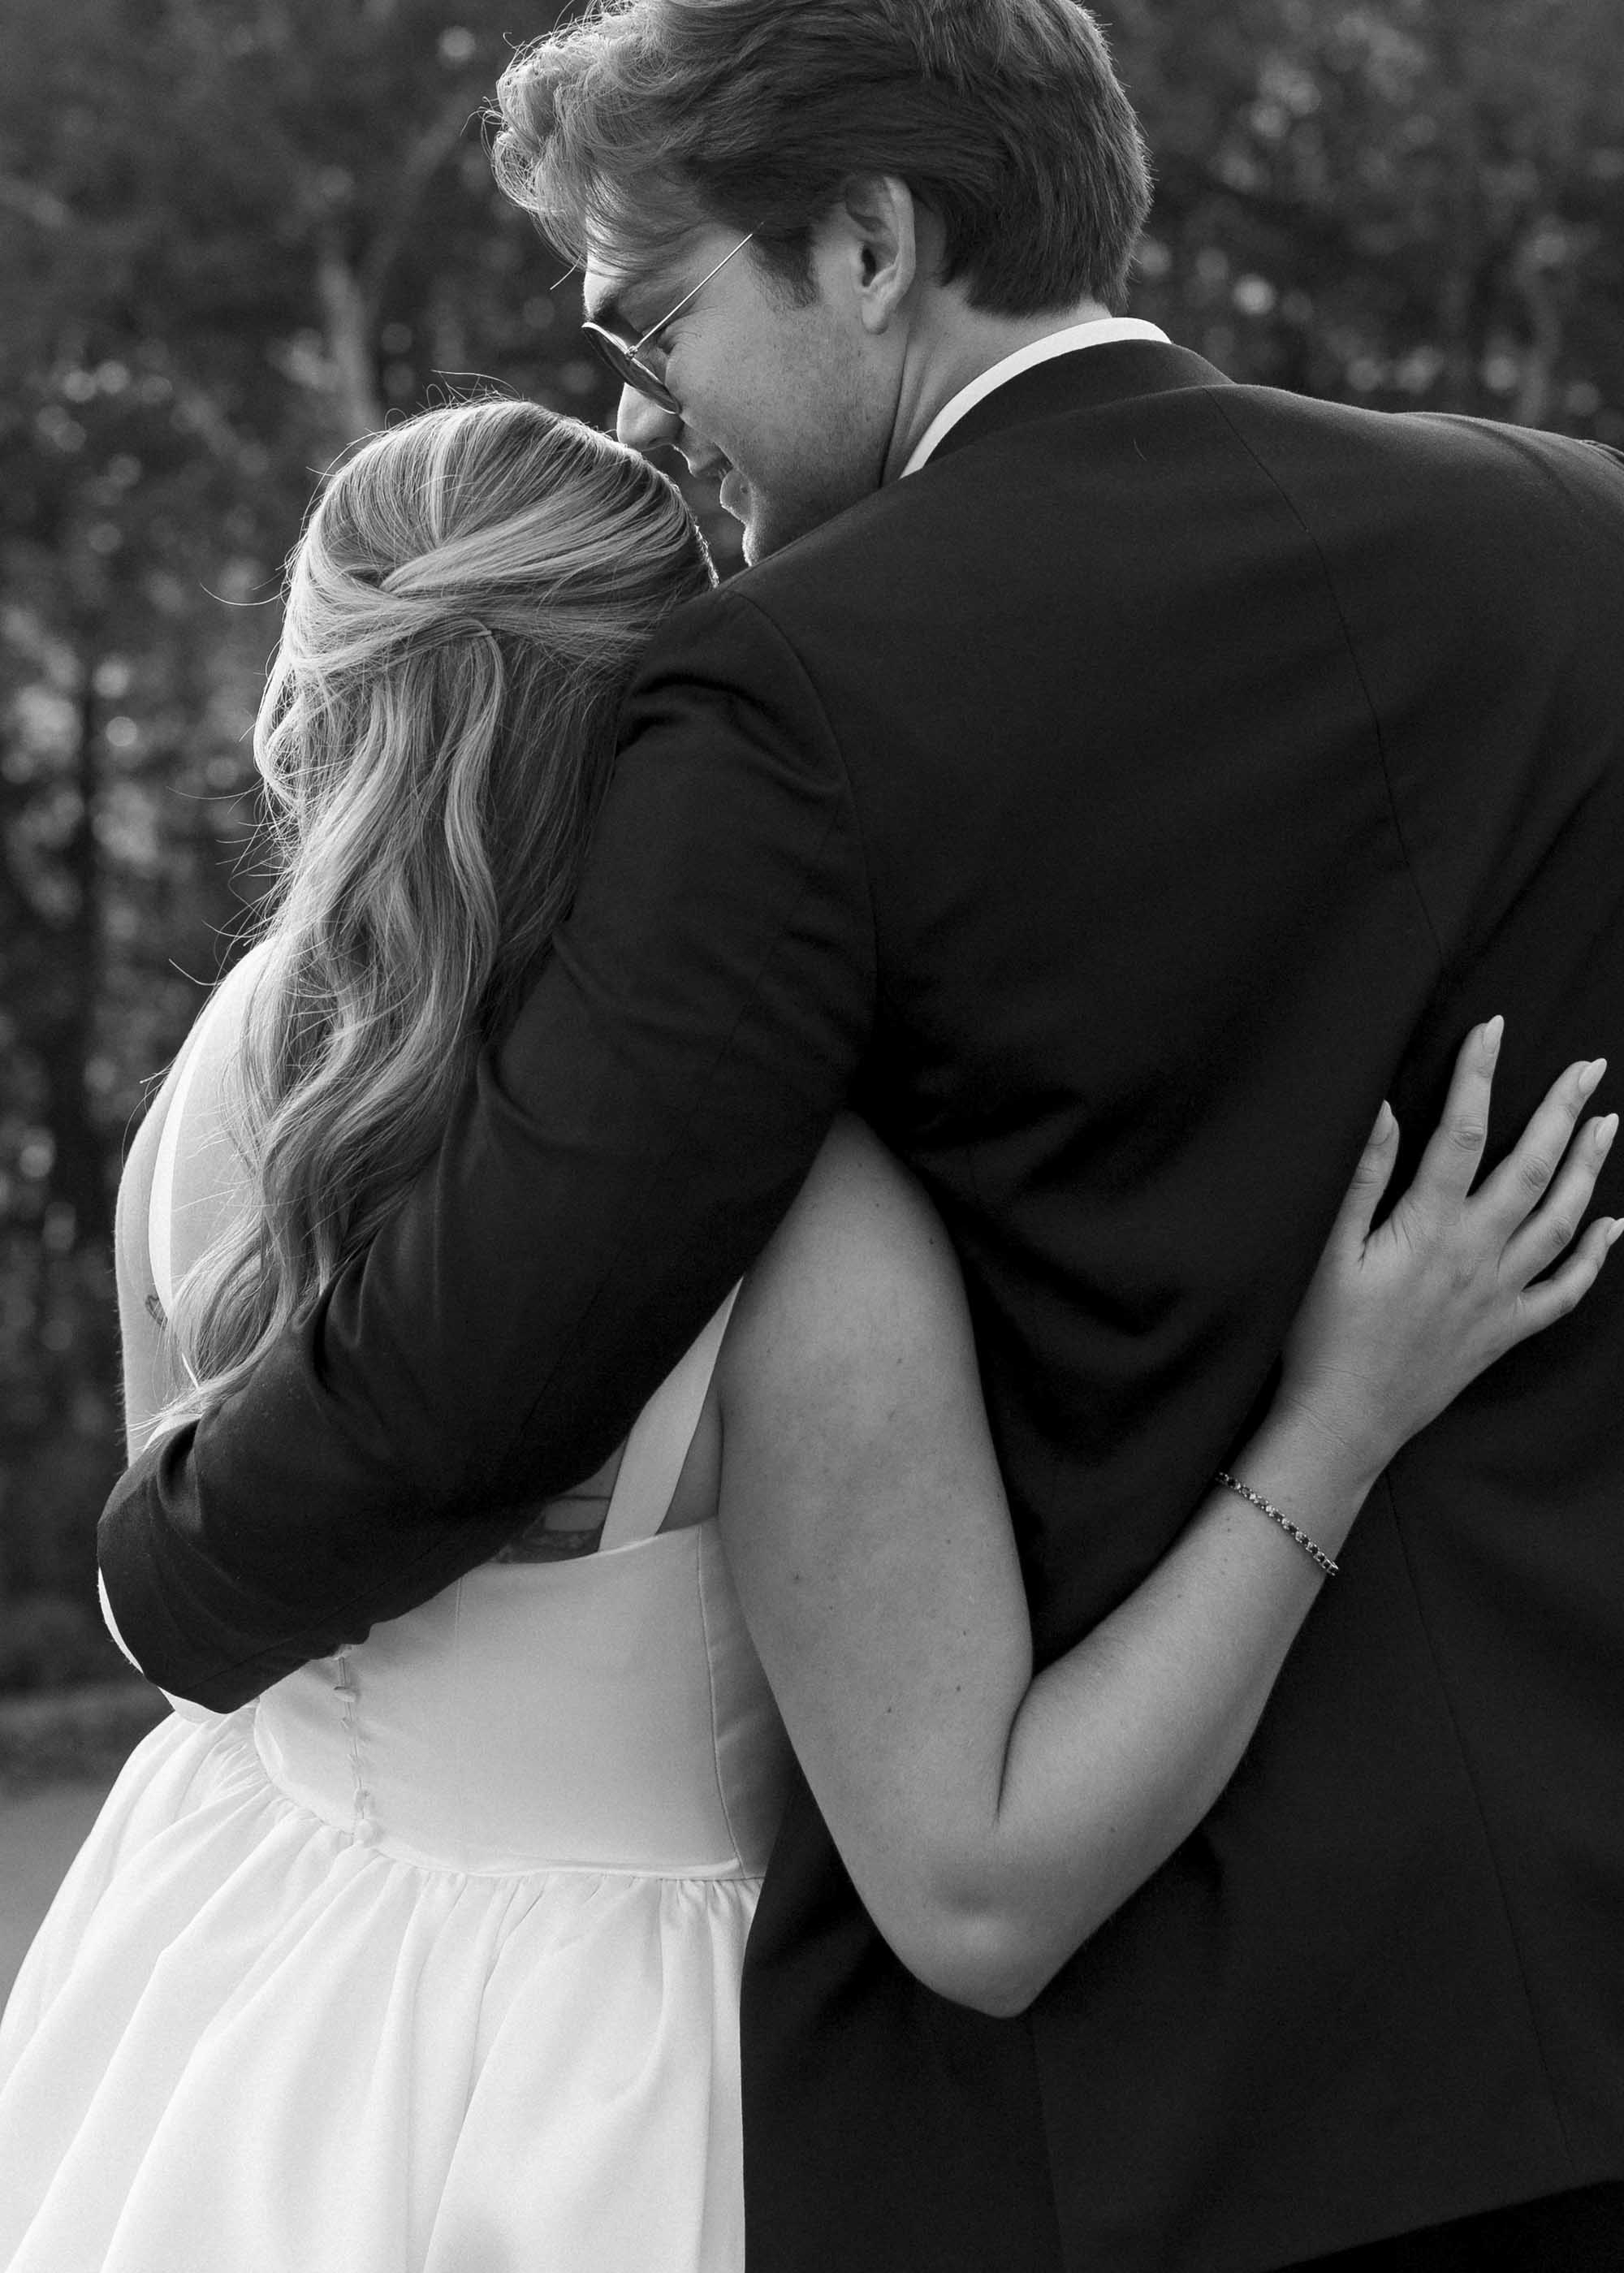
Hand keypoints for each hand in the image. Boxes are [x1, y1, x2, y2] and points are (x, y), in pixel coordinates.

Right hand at [1279, 1019, 1619, 1477]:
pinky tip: (1614, 1225)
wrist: (1343, 1423)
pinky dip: (1595, 1256)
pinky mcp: (1505, 1331)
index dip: (1479, 1075)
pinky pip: (1565, 1290)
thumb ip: (1359, 1178)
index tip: (1494, 1028)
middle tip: (1589, 1067)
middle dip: (1562, 1111)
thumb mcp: (1325, 1251)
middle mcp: (1476, 1256)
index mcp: (1429, 1228)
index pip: (1464, 1133)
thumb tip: (1382, 1109)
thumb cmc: (1321, 1336)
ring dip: (1588, 1167)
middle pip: (1532, 1168)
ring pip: (1561, 1221)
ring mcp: (1499, 1295)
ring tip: (1609, 1123)